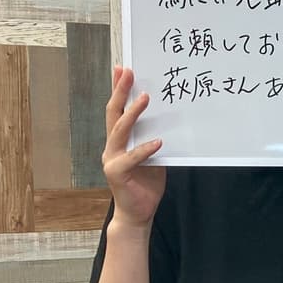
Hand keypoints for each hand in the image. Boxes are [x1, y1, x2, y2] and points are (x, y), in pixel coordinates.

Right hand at [102, 66, 166, 227]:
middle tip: (127, 72)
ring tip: (145, 98)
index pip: (117, 109)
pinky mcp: (117, 173)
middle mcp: (112, 146)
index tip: (122, 68)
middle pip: (113, 113)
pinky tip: (158, 142)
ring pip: (120, 130)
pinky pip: (131, 157)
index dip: (118, 89)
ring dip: (132, 113)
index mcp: (120, 140)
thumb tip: (169, 117)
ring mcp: (112, 159)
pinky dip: (145, 149)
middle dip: (120, 91)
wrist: (138, 213)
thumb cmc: (146, 184)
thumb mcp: (154, 155)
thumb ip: (154, 137)